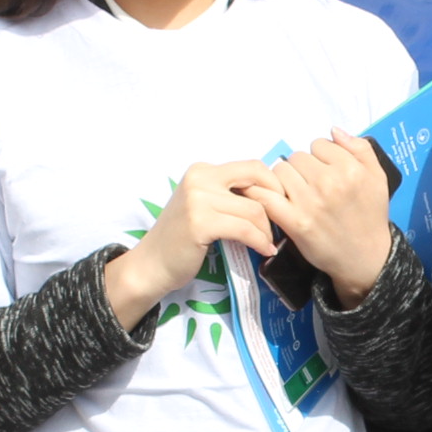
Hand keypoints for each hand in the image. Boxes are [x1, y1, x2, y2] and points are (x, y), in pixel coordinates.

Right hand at [104, 163, 278, 327]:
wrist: (151, 264)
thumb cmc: (181, 239)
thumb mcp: (203, 205)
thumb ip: (228, 194)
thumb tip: (270, 194)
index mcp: (202, 170)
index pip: (251, 166)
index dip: (272, 185)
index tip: (279, 206)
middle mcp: (200, 178)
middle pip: (256, 181)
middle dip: (275, 203)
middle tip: (280, 223)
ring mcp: (198, 199)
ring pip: (254, 209)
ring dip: (266, 230)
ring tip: (267, 243)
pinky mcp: (201, 223)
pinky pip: (245, 229)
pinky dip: (259, 241)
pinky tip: (263, 250)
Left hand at [255, 133, 394, 306]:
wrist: (366, 256)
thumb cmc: (371, 215)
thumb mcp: (378, 177)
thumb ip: (360, 148)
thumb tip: (333, 130)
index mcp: (350, 169)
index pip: (319, 144)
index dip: (321, 156)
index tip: (325, 170)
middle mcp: (330, 183)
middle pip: (297, 157)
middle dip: (302, 168)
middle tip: (310, 185)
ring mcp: (310, 203)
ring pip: (280, 172)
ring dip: (284, 180)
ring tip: (295, 194)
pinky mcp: (295, 222)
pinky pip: (266, 197)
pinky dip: (259, 193)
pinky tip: (262, 194)